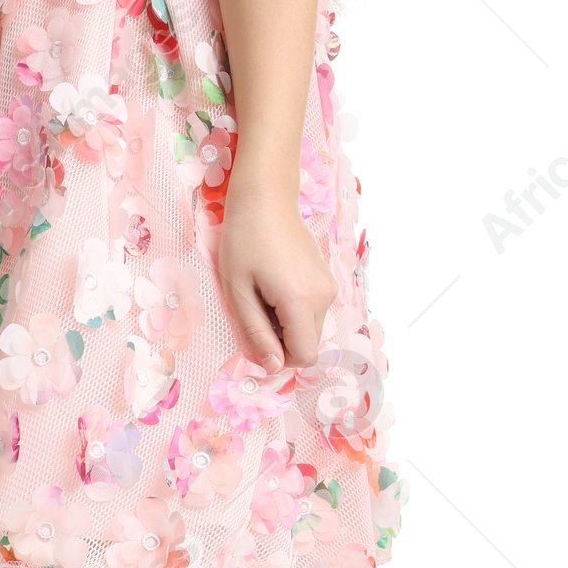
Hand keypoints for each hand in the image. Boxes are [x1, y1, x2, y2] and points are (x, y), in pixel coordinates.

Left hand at [215, 178, 337, 371]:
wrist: (266, 199)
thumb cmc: (243, 241)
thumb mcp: (238, 292)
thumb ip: (256, 333)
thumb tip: (272, 367)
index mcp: (301, 301)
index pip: (304, 356)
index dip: (279, 357)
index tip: (257, 337)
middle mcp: (324, 297)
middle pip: (308, 344)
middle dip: (281, 339)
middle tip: (255, 309)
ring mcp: (329, 287)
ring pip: (310, 329)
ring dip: (287, 325)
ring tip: (264, 294)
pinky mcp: (327, 280)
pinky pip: (313, 312)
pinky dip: (294, 310)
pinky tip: (275, 285)